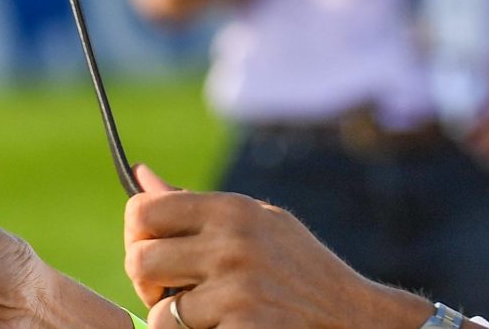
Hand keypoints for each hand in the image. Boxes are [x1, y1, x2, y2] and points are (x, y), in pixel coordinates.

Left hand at [125, 165, 426, 328]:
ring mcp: (238, 292)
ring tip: (208, 316)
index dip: (136, 236)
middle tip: (169, 293)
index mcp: (233, 211)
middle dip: (147, 284)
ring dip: (176, 323)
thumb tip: (140, 175)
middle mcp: (233, 245)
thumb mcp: (259, 224)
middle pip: (140, 261)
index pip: (145, 211)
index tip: (152, 253)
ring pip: (159, 314)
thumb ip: (197, 206)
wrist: (352, 318)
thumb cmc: (300, 270)